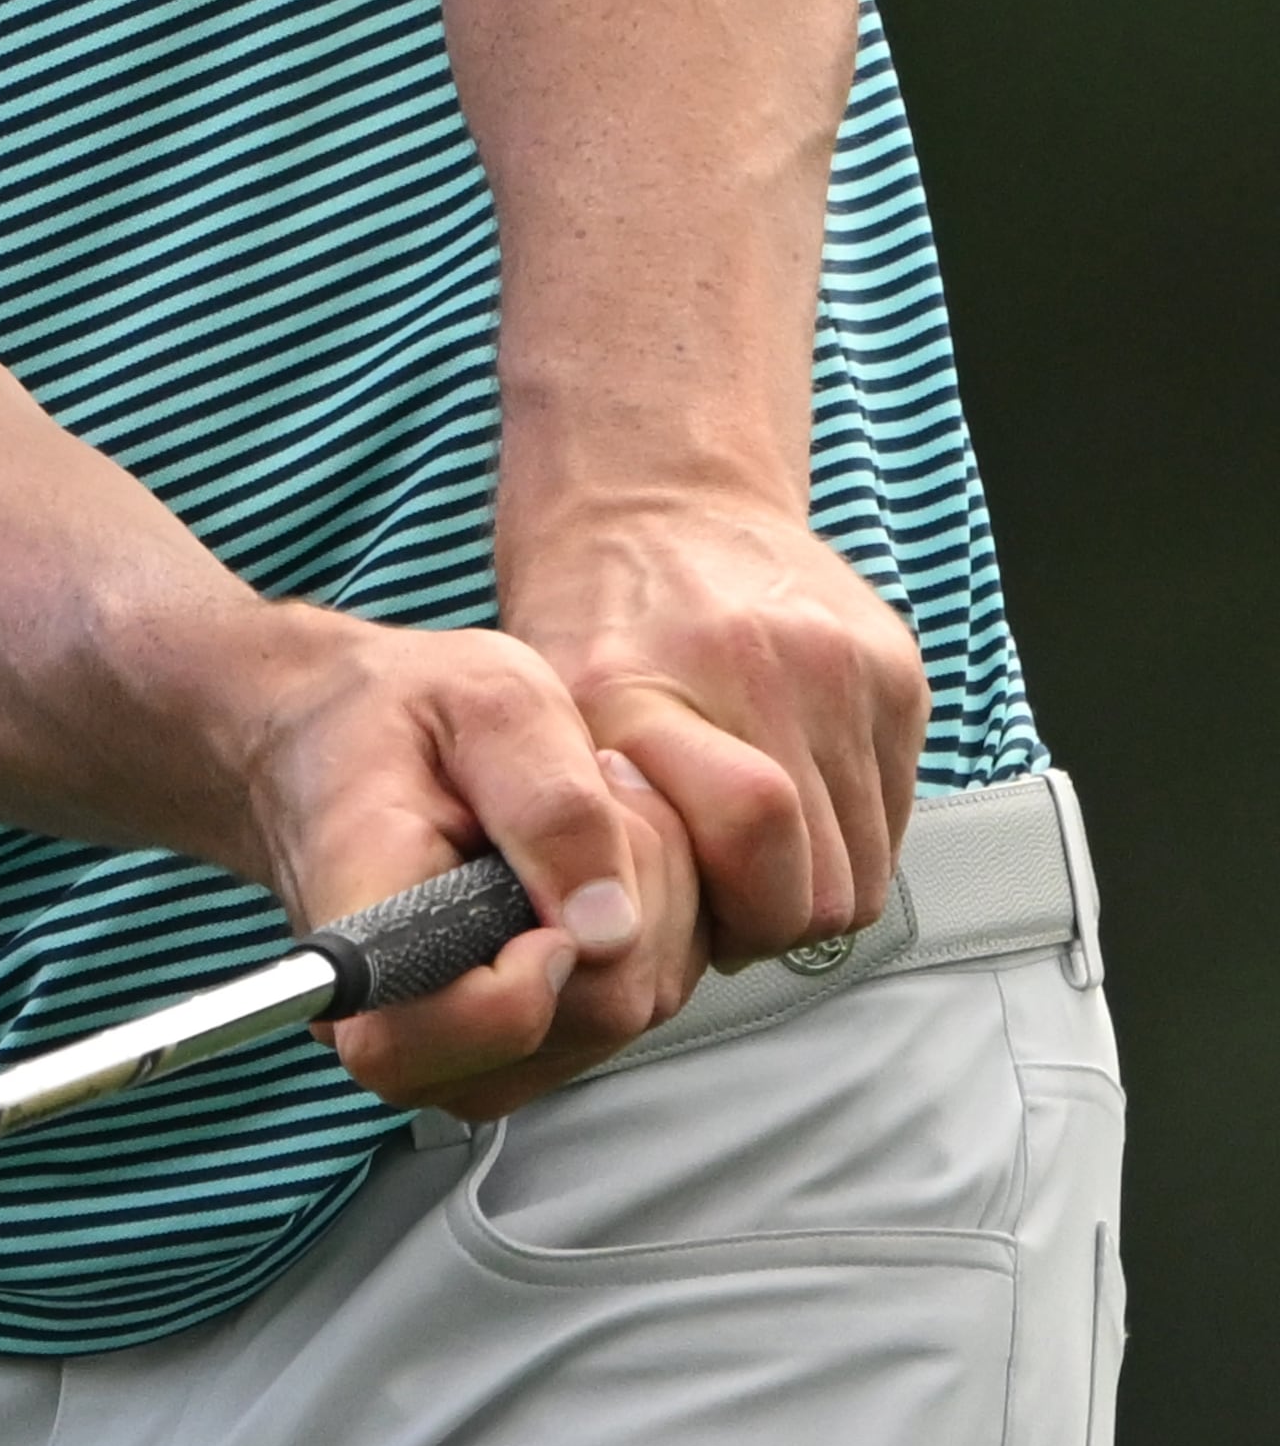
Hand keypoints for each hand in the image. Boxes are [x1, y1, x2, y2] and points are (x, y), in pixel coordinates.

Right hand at [224, 597, 704, 1120]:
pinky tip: (594, 858)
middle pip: (594, 1013)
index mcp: (360, 936)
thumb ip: (551, 807)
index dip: (530, 981)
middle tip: (596, 782)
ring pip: (633, 1009)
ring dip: (650, 896)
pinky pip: (639, 1003)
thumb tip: (610, 929)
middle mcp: (401, 1023)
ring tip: (587, 813)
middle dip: (634, 885)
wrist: (335, 730)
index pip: (438, 1037)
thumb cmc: (389, 708)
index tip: (549, 879)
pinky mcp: (520, 1044)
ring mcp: (466, 1048)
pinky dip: (650, 922)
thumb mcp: (482, 702)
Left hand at [500, 479, 926, 973]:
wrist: (655, 485)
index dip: (729, 917)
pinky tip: (792, 785)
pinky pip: (899, 814)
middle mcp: (753, 667)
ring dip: (814, 881)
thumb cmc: (589, 616)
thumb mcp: (547, 723)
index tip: (688, 915)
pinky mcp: (896, 664)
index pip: (753, 841)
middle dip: (770, 919)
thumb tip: (640, 959)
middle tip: (719, 886)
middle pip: (820, 889)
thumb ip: (592, 836)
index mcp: (642, 686)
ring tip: (749, 838)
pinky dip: (851, 828)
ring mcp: (838, 662)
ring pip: (868, 872)